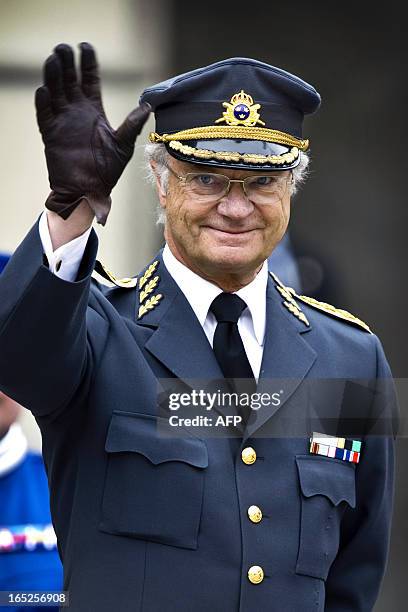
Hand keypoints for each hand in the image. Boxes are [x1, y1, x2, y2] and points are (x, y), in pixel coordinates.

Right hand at [35, 43, 150, 224]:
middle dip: (66, 63)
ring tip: (53, 60)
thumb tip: (147, 106)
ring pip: (55, 92)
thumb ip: (131, 125)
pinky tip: (44, 91)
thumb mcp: (122, 145)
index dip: (87, 63)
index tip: (85, 46)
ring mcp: (62, 122)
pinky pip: (45, 116)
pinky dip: (44, 103)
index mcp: (94, 111)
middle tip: (64, 48)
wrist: (90, 191)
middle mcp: (76, 112)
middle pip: (69, 80)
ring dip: (53, 76)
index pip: (89, 80)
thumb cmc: (107, 171)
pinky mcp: (51, 135)